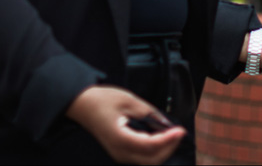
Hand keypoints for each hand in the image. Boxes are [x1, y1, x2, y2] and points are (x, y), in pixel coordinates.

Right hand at [66, 85, 184, 164]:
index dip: (168, 140)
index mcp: (120, 139)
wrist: (81, 105)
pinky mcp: (120, 151)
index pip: (150, 146)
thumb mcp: (129, 100)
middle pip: (151, 160)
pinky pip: (141, 156)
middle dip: (169, 147)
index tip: (180, 130)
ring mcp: (119, 154)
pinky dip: (154, 149)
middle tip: (178, 131)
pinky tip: (160, 136)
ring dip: (163, 150)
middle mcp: (119, 151)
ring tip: (171, 133)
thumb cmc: (102, 101)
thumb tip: (167, 123)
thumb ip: (149, 113)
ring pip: (147, 161)